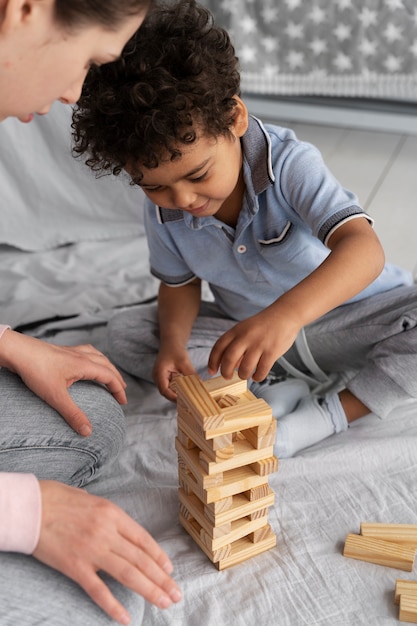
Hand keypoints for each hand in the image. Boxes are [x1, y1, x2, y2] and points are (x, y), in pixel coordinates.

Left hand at [0, 330, 126, 435]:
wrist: (17, 351)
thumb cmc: (36, 370)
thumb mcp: (55, 396)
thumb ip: (72, 414)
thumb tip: (88, 431)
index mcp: (84, 365)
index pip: (109, 376)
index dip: (118, 389)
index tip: (123, 401)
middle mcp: (81, 355)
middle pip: (106, 364)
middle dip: (116, 377)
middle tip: (122, 389)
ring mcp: (71, 351)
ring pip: (97, 355)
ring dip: (106, 365)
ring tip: (109, 373)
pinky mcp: (61, 350)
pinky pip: (85, 351)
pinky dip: (93, 357)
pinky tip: (86, 361)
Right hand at [33, 481, 181, 624]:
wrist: (31, 507)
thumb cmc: (59, 499)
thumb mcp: (91, 499)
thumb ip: (108, 515)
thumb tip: (120, 527)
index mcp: (112, 514)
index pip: (143, 539)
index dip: (159, 556)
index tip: (170, 570)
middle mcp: (107, 532)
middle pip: (141, 560)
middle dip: (161, 579)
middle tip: (175, 594)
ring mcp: (92, 551)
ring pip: (128, 574)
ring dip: (149, 590)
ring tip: (163, 602)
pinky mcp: (75, 567)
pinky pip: (98, 590)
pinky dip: (114, 605)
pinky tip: (126, 618)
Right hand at [153, 345, 196, 400]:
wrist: (171, 342)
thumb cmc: (175, 350)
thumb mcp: (184, 362)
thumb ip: (191, 374)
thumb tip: (200, 385)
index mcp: (159, 373)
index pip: (164, 390)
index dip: (173, 397)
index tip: (184, 399)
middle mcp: (157, 377)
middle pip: (166, 392)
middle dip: (176, 397)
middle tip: (189, 401)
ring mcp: (160, 378)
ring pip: (168, 390)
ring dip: (177, 394)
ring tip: (189, 397)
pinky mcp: (164, 378)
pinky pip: (170, 387)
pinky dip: (177, 389)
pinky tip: (186, 390)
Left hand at [208, 308, 299, 381]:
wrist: (286, 314)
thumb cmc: (264, 324)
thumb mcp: (246, 329)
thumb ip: (236, 344)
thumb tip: (230, 366)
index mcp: (237, 330)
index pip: (219, 347)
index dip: (212, 361)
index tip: (212, 371)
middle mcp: (246, 337)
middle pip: (229, 359)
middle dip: (225, 372)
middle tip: (227, 377)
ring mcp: (259, 344)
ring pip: (245, 368)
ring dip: (242, 375)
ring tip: (244, 375)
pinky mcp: (272, 351)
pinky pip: (261, 370)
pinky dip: (257, 377)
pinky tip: (257, 376)